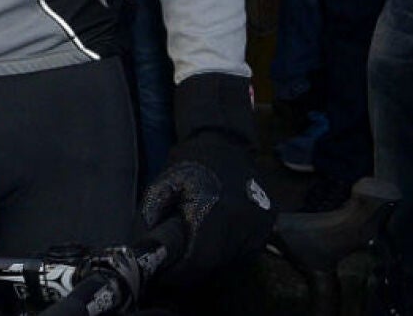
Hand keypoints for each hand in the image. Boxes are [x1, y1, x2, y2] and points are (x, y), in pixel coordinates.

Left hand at [139, 73, 272, 284]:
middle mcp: (244, 227)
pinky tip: (212, 239)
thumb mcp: (162, 187)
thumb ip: (151, 222)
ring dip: (208, 263)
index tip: (163, 268)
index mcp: (217, 215)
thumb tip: (146, 254)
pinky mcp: (266, 230)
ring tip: (192, 246)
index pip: (197, 263)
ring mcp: (260, 230)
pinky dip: (224, 254)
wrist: (226, 141)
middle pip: (213, 269)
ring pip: (228, 265)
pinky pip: (241, 255)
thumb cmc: (191, 162)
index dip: (177, 271)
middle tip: (174, 258)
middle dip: (190, 269)